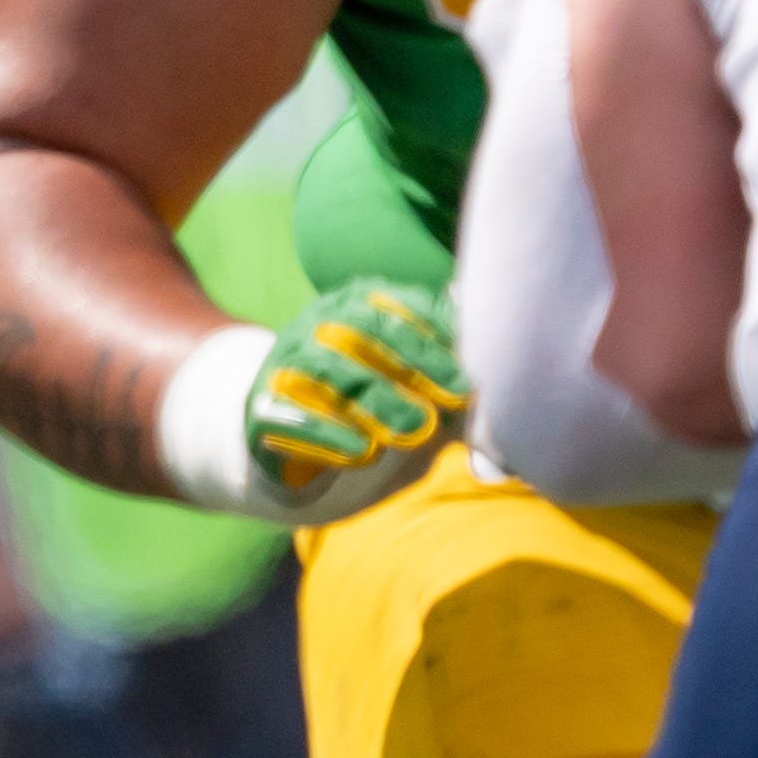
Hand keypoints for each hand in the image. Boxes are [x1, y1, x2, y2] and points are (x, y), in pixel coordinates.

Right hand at [248, 281, 468, 494]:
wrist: (290, 425)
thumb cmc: (366, 395)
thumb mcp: (407, 377)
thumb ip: (446, 374)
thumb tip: (496, 380)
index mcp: (353, 303)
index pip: (394, 307)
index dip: (434, 340)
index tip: (468, 380)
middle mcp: (315, 322)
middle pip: (362, 330)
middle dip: (414, 366)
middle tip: (454, 401)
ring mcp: (283, 361)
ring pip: (327, 369)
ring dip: (376, 400)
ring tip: (416, 433)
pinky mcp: (261, 406)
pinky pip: (291, 413)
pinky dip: (329, 434)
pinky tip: (363, 454)